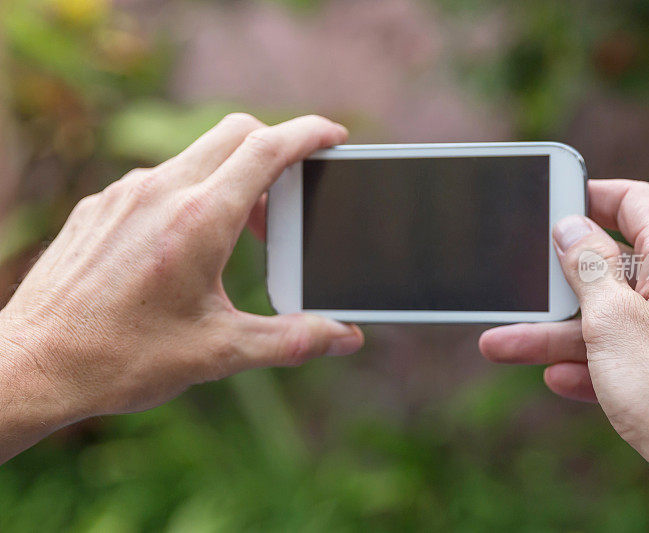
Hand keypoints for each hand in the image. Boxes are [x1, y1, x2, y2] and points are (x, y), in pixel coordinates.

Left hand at [0, 114, 363, 462]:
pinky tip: (183, 246)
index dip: (311, 134)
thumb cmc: (123, 358)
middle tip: (289, 196)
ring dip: (231, 177)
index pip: (268, 148)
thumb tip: (346, 337)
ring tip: (240, 233)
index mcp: (200, 220)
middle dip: (274, 148)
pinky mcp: (100, 206)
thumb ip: (292, 339)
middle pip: (235, 132)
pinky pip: (159, 179)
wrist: (33, 365)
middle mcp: (161, 192)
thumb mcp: (220, 352)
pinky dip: (190, 193)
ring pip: (196, 156)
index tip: (335, 136)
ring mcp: (125, 194)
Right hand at [480, 179, 648, 530]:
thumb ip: (587, 265)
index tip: (551, 200)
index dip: (591, 194)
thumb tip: (571, 225)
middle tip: (515, 283)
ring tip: (500, 344)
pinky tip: (556, 378)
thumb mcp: (611, 316)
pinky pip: (617, 355)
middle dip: (555, 281)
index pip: (634, 201)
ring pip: (603, 318)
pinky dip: (586, 364)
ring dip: (553, 332)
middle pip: (608, 267)